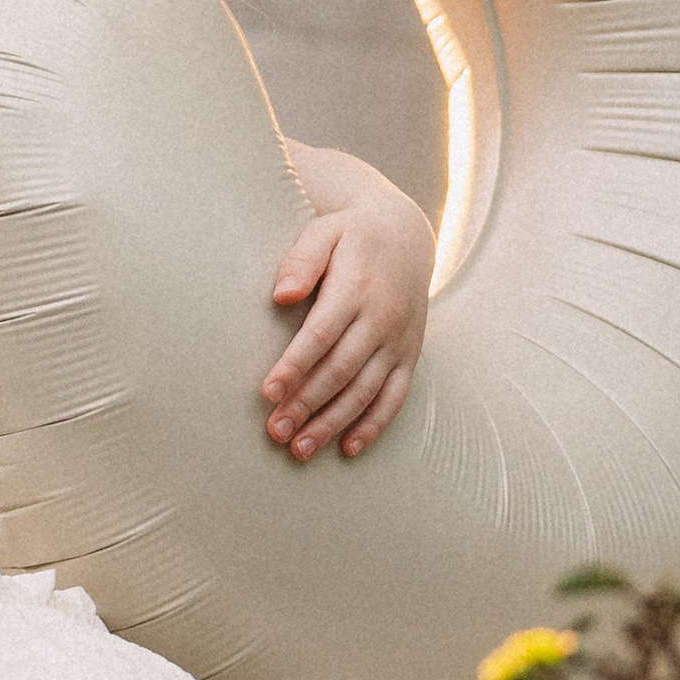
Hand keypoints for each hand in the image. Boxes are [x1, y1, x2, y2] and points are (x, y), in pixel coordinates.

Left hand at [263, 151, 434, 460]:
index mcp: (356, 288)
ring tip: (301, 449)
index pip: (321, 335)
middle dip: (307, 404)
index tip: (268, 393)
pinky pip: (395, 396)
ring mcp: (399, 340)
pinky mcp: (410, 355)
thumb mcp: (324, 231)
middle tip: (275, 432)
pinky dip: (374, 424)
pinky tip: (349, 448)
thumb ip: (302, 259)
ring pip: (366, 390)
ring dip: (334, 422)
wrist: (405, 234)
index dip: (295, 366)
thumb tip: (281, 295)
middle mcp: (382, 318)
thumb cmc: (350, 235)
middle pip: (341, 370)